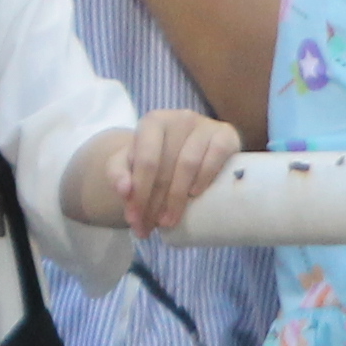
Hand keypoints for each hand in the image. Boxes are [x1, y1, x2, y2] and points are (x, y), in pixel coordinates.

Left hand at [107, 109, 240, 233]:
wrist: (184, 145)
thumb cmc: (154, 155)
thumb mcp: (128, 160)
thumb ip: (118, 173)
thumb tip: (124, 191)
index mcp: (152, 121)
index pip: (145, 161)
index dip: (139, 193)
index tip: (133, 220)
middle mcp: (179, 118)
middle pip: (165, 167)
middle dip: (154, 203)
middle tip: (150, 227)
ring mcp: (205, 125)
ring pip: (188, 165)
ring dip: (177, 199)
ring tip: (168, 221)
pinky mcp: (227, 134)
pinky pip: (216, 155)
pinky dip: (205, 176)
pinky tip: (195, 194)